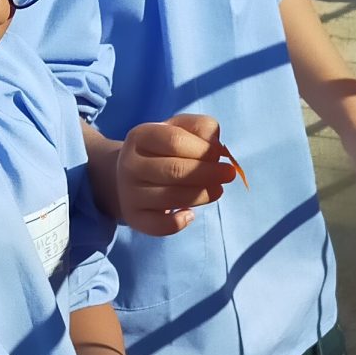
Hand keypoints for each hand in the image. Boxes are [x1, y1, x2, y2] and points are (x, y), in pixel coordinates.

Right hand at [117, 114, 238, 235]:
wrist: (128, 175)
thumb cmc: (163, 149)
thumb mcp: (179, 129)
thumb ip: (202, 128)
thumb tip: (218, 148)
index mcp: (141, 136)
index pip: (175, 141)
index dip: (203, 149)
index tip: (220, 155)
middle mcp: (130, 164)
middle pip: (174, 170)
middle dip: (208, 173)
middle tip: (228, 174)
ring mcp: (129, 193)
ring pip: (171, 197)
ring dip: (202, 195)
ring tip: (217, 190)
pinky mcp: (133, 217)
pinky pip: (159, 226)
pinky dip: (178, 223)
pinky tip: (190, 214)